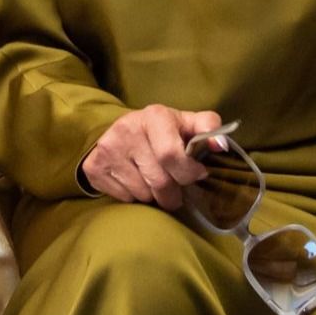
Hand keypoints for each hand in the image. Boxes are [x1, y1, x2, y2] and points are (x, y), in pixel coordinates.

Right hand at [80, 105, 219, 209]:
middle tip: (177, 190)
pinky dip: (134, 197)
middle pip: (158, 181)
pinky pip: (124, 198)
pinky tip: (136, 181)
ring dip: (154, 196)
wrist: (123, 130)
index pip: (171, 155)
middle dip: (173, 193)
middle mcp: (127, 129)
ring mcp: (107, 149)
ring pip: (142, 193)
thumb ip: (209, 129)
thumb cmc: (164, 130)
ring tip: (154, 182)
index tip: (197, 174)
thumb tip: (221, 145)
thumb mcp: (188, 123)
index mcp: (154, 116)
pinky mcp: (94, 167)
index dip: (188, 172)